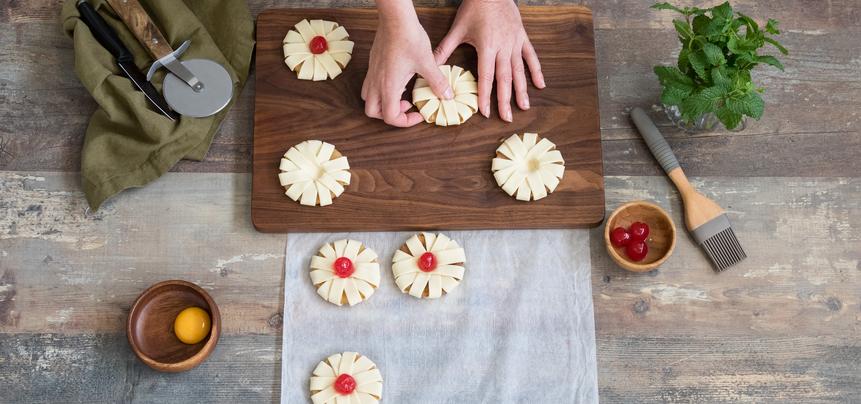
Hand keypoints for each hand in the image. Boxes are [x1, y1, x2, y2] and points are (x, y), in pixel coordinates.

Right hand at [362, 2, 452, 126]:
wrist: (395, 18)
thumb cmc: (408, 38)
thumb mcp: (427, 63)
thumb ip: (437, 82)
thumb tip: (447, 95)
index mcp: (389, 86)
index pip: (389, 117)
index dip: (405, 121)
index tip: (418, 113)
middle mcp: (376, 82)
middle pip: (372, 111)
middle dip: (389, 115)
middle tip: (406, 107)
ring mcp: (372, 73)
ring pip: (368, 98)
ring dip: (382, 103)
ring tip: (401, 96)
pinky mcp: (373, 64)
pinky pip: (370, 84)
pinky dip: (381, 90)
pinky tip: (398, 80)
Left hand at [433, 0, 544, 121]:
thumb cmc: (474, 8)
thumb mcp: (457, 28)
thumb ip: (445, 49)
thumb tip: (432, 65)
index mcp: (487, 47)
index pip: (486, 76)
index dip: (485, 95)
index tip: (486, 111)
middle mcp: (503, 47)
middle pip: (505, 78)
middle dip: (505, 100)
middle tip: (507, 118)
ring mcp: (515, 43)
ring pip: (519, 71)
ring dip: (522, 90)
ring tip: (524, 107)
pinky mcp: (522, 37)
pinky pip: (531, 57)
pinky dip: (536, 71)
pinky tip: (540, 85)